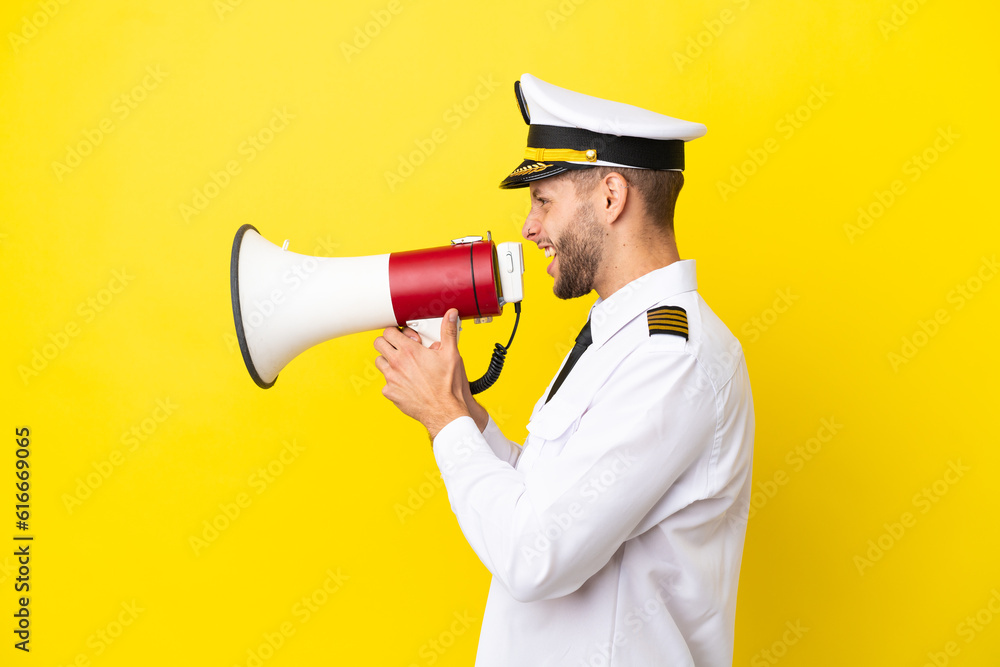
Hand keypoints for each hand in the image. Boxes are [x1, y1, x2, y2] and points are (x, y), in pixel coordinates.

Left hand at [374, 309, 470, 438]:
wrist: (445, 412)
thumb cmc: (448, 385)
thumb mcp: (452, 354)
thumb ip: (448, 331)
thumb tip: (450, 315)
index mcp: (409, 351)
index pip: (389, 332)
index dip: (396, 331)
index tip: (404, 336)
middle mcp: (396, 364)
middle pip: (379, 344)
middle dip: (388, 342)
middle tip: (400, 347)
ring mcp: (391, 379)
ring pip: (379, 362)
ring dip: (388, 360)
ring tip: (403, 364)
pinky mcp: (390, 393)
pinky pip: (385, 382)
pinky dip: (393, 380)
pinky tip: (406, 381)